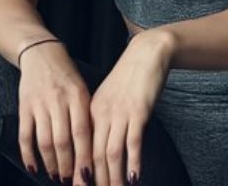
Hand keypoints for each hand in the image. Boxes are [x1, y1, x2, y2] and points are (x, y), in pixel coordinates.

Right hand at [17, 39, 93, 184]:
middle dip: (69, 166)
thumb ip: (87, 116)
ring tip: (58, 177)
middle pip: (64, 141)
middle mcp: (59, 101)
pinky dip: (28, 154)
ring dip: (51, 164)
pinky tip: (34, 168)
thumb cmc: (67, 76)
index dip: (85, 157)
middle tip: (73, 182)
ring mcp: (40, 104)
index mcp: (78, 97)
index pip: (83, 134)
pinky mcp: (24, 106)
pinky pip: (25, 134)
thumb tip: (95, 149)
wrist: (41, 53)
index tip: (89, 177)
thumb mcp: (83, 90)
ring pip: (45, 141)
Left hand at [90, 29, 175, 185]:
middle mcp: (101, 114)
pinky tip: (134, 178)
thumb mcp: (110, 99)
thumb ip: (104, 120)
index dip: (81, 169)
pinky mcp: (138, 112)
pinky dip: (133, 163)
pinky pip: (133, 143)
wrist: (146, 53)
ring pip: (111, 153)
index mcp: (91, 111)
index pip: (81, 147)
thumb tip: (102, 147)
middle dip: (95, 180)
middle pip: (93, 154)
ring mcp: (119, 113)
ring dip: (113, 177)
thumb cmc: (129, 78)